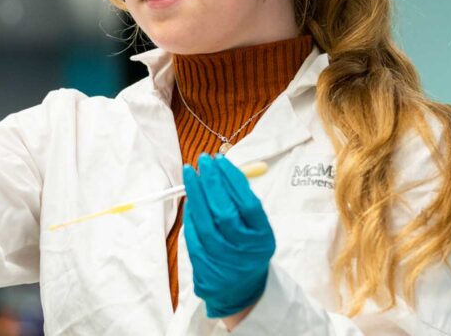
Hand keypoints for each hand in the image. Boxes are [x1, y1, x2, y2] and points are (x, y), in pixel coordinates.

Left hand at [183, 153, 275, 318]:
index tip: (220, 160)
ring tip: (190, 173)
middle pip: (225, 212)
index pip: (248, 204)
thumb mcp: (256, 226)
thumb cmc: (248, 247)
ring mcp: (223, 260)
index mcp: (262, 237)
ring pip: (206, 223)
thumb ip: (242, 198)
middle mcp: (243, 250)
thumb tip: (222, 166)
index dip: (233, 179)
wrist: (240, 290)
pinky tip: (189, 197)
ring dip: (196, 194)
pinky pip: (194, 236)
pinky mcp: (204, 266)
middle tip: (203, 161)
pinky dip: (190, 214)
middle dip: (212, 182)